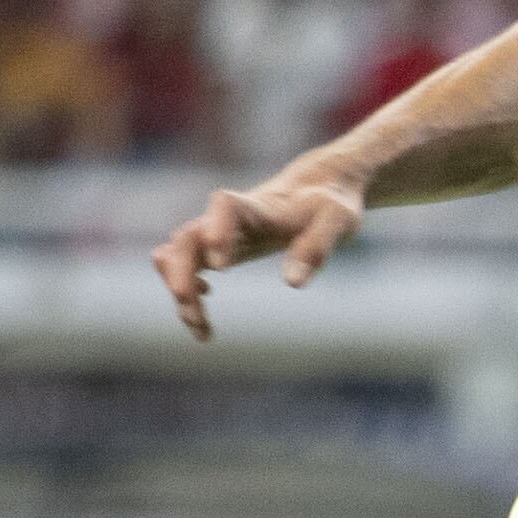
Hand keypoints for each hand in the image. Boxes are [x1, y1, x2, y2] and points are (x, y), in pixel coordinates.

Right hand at [152, 174, 364, 342]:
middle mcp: (228, 216)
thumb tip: (292, 283)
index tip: (221, 269)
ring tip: (201, 330)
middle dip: (182, 276)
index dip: (216, 232)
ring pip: (179, 254)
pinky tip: (203, 311)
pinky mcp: (218, 246)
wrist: (318, 188)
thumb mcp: (338, 221)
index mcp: (258, 204)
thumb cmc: (329, 204)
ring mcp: (218, 230)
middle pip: (187, 237)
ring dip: (180, 290)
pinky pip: (185, 264)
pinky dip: (185, 289)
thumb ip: (316, 247)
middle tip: (197, 317)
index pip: (225, 206)